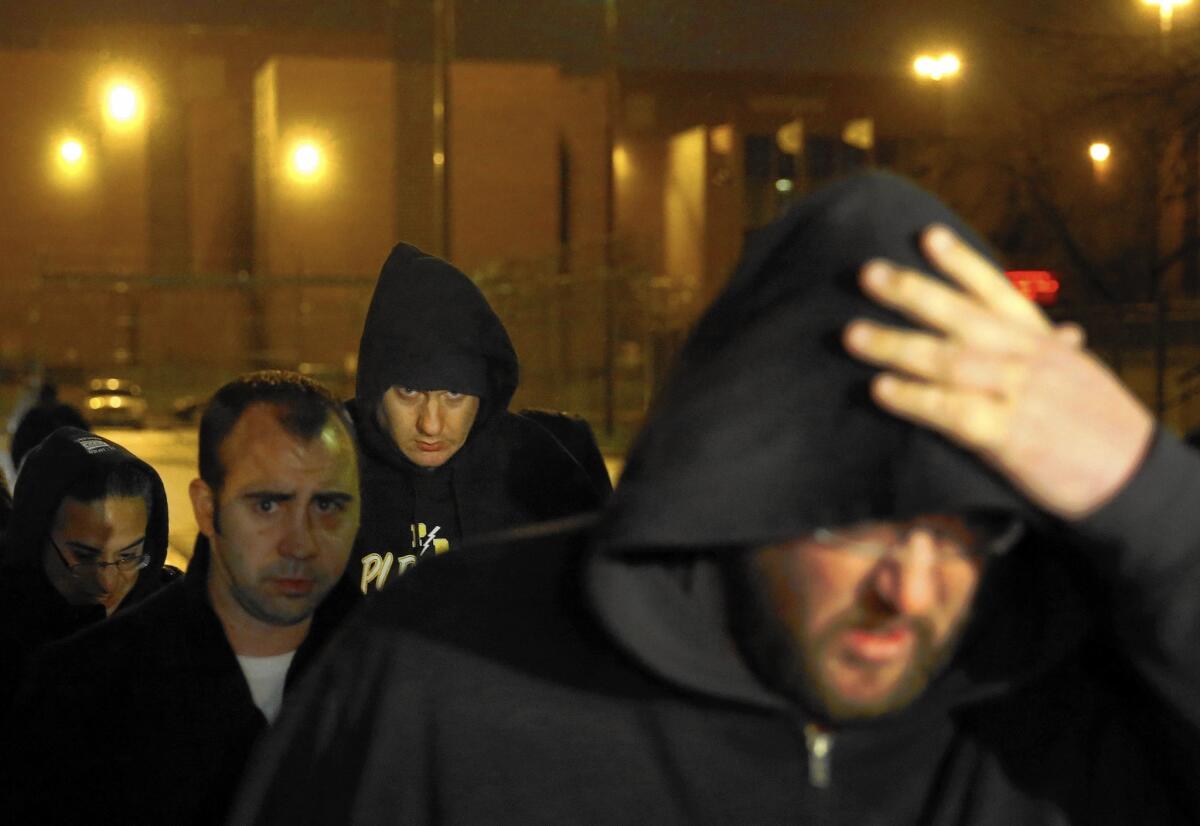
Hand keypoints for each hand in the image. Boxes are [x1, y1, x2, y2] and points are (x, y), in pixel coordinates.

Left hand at [843, 225, 1153, 519]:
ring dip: (895, 345)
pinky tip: (880, 390)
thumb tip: (1066, 331)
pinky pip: (951, 410)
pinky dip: (914, 398)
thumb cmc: (1101, 429)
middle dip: (912, 291)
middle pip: (961, 315)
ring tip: (852, 334)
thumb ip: (1059, 353)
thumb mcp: (1083, 379)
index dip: (961, 263)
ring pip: (947, 359)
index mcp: (1041, 341)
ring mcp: (1017, 393)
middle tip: (867, 273)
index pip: (998, 290)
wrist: (1132, 478)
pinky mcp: (1008, 435)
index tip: (927, 236)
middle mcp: (1027, 358)